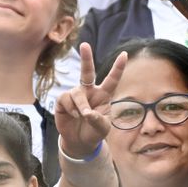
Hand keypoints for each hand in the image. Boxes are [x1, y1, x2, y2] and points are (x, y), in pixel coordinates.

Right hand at [54, 43, 126, 157]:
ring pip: (77, 92)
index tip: (124, 54)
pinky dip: (71, 108)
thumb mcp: (103, 129)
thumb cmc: (94, 132)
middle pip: (87, 71)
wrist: (79, 141)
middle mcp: (89, 91)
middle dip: (86, 58)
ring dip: (80, 105)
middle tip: (84, 45)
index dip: (118, 68)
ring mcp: (76, 95)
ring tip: (82, 115)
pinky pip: (66, 99)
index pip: (112, 80)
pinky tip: (73, 115)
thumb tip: (87, 113)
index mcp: (103, 95)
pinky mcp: (63, 101)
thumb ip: (98, 121)